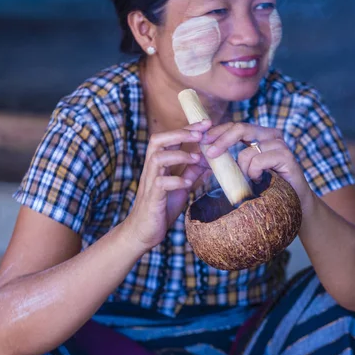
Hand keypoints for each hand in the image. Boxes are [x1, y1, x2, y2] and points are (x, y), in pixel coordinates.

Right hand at [124, 119, 210, 252]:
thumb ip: (191, 171)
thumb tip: (210, 158)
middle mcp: (151, 169)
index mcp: (158, 164)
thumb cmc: (161, 207)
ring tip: (197, 158)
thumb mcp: (181, 185)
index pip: (169, 138)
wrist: (144, 232)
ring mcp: (150, 182)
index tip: (206, 122)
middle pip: (157, 140)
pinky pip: (161, 183)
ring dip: (179, 155)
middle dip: (179, 134)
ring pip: (157, 158)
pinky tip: (188, 183)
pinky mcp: (152, 198)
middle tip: (200, 134)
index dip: (186, 128)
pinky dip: (175, 180)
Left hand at [202, 122, 313, 211]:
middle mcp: (271, 135)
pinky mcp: (286, 156)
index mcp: (260, 135)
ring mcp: (280, 144)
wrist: (294, 203)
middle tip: (210, 154)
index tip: (202, 141)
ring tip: (249, 181)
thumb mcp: (244, 170)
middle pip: (240, 128)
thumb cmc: (265, 187)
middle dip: (222, 140)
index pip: (235, 126)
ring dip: (242, 170)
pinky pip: (258, 161)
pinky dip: (253, 173)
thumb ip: (230, 159)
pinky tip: (260, 181)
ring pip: (247, 152)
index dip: (217, 131)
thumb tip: (204, 152)